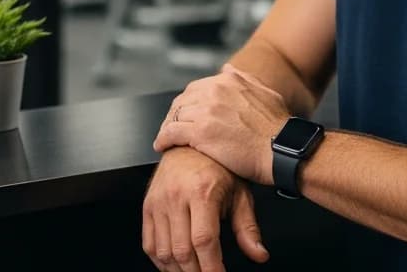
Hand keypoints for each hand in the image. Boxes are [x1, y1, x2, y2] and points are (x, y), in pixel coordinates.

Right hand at [142, 146, 269, 271]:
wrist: (189, 146)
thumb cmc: (216, 167)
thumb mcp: (239, 193)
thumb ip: (248, 226)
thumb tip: (258, 253)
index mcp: (201, 191)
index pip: (204, 240)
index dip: (211, 267)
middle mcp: (176, 196)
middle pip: (182, 250)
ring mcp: (158, 201)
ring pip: (164, 251)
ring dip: (179, 270)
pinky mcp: (147, 206)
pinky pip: (148, 243)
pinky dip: (160, 261)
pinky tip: (174, 265)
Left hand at [153, 64, 290, 184]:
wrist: (283, 150)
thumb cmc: (278, 128)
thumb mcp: (265, 93)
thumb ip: (244, 79)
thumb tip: (226, 70)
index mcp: (229, 80)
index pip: (196, 88)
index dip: (187, 103)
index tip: (185, 114)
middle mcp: (215, 90)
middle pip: (182, 101)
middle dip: (175, 114)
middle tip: (170, 127)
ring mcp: (206, 110)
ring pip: (175, 116)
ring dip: (167, 127)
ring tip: (165, 138)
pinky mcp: (200, 132)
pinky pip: (171, 132)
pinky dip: (163, 139)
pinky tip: (161, 146)